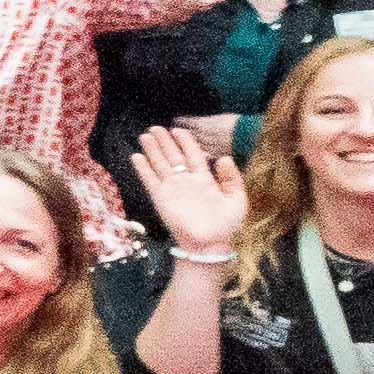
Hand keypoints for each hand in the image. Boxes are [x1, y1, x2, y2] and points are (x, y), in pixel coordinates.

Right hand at [128, 120, 250, 258]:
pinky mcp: (160, 198)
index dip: (185, 142)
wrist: (209, 245)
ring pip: (159, 164)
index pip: (193, 154)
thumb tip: (223, 157)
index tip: (178, 130)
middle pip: (173, 156)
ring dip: (152, 150)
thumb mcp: (237, 199)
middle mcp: (186, 181)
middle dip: (164, 141)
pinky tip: (136, 156)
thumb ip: (232, 178)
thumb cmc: (226, 224)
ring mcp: (172, 189)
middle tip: (155, 128)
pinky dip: (142, 168)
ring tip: (145, 136)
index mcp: (204, 179)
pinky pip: (149, 180)